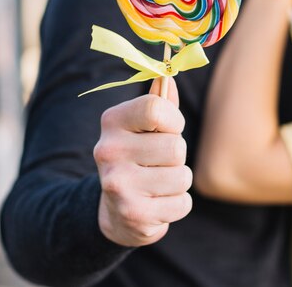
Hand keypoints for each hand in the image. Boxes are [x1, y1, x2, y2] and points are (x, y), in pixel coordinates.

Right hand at [94, 78, 192, 246]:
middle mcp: (108, 152)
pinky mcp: (133, 216)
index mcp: (112, 121)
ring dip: (179, 180)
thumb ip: (160, 101)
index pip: (156, 108)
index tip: (169, 128)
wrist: (115, 211)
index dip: (173, 120)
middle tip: (159, 161)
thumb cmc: (140, 156)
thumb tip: (169, 75)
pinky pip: (183, 203)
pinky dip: (178, 204)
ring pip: (182, 176)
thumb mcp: (145, 126)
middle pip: (175, 146)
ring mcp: (118, 186)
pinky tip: (157, 202)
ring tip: (159, 182)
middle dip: (178, 155)